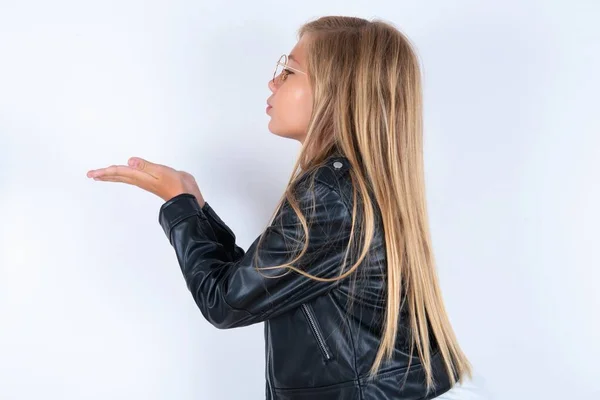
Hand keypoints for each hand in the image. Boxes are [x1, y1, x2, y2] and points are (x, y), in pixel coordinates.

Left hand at [86, 157, 205, 204]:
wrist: (187, 196)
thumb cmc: (176, 185)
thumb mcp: (161, 172)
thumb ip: (145, 166)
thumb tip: (130, 161)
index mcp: (140, 177)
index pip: (118, 172)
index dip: (105, 172)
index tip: (92, 174)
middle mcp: (141, 180)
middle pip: (118, 176)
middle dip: (104, 175)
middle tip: (92, 175)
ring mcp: (146, 181)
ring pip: (124, 177)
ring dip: (113, 176)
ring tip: (103, 176)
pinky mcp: (152, 180)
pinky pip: (133, 177)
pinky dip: (124, 175)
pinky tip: (126, 174)